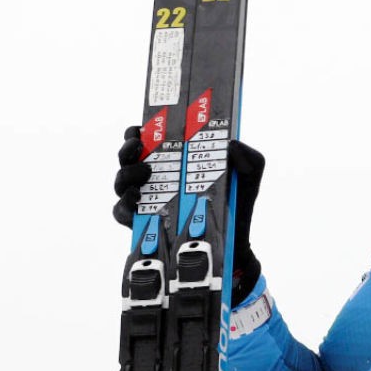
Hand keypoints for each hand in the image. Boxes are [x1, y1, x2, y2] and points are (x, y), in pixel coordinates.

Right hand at [113, 126, 265, 305]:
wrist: (233, 242)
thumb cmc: (236, 203)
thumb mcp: (248, 177)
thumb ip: (249, 158)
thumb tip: (232, 144)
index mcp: (175, 160)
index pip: (147, 140)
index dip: (137, 132)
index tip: (140, 128)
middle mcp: (156, 178)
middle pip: (127, 158)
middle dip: (127, 149)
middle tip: (138, 148)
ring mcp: (146, 200)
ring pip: (121, 183)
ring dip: (126, 175)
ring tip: (144, 174)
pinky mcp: (141, 224)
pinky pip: (120, 212)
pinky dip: (123, 205)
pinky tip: (136, 200)